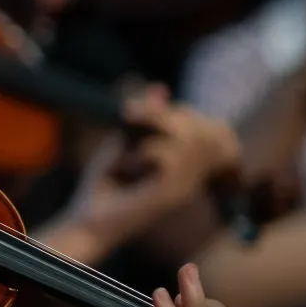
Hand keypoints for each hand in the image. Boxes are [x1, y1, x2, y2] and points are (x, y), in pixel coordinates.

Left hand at [61, 85, 238, 248]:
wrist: (88, 217)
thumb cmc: (105, 182)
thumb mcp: (125, 142)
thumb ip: (145, 118)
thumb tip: (160, 88)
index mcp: (190, 165)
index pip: (216, 128)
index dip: (183, 113)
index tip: (140, 113)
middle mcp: (194, 176)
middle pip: (207, 128)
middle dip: (167, 114)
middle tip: (129, 117)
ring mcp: (185, 187)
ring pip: (188, 138)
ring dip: (151, 131)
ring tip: (127, 147)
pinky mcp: (170, 196)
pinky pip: (169, 157)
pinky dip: (143, 153)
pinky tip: (126, 167)